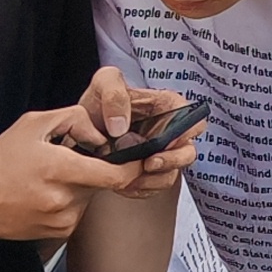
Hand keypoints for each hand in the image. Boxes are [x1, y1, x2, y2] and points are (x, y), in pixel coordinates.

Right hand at [0, 105, 119, 247]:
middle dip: (94, 168)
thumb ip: (75, 119)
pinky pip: (78, 209)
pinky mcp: (61, 231)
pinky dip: (70, 199)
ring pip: (90, 195)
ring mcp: (64, 218)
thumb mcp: (33, 124)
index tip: (137, 158)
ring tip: (48, 178)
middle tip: (68, 160)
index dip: (133, 166)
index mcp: (60, 170)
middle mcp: (65, 198)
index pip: (115, 174)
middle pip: (102, 181)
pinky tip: (45, 193)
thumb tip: (102, 135)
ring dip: (80, 183)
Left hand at [49, 66, 202, 196]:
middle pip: (187, 152)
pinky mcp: (148, 174)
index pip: (193, 118)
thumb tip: (121, 126)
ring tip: (127, 178)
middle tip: (149, 164)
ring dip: (151, 180)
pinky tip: (122, 184)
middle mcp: (168, 132)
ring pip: (170, 174)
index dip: (186, 132)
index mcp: (166, 107)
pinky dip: (139, 188)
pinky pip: (153, 187)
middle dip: (171, 161)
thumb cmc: (97, 103)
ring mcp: (159, 155)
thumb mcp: (103, 83)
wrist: (79, 132)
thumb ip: (113, 93)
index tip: (166, 142)